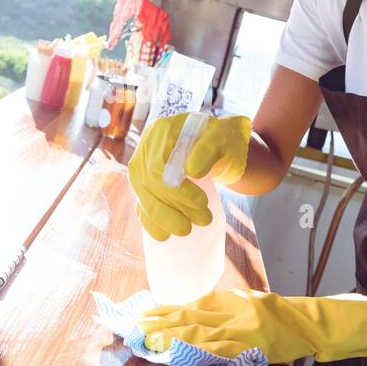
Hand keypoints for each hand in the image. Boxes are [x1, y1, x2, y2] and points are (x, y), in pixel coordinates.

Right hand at [128, 112, 250, 240]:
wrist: (222, 146)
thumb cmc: (224, 140)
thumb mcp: (225, 138)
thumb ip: (210, 148)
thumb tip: (191, 170)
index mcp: (162, 130)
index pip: (157, 166)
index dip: (176, 190)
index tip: (202, 203)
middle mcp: (146, 147)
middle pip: (148, 183)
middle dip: (173, 207)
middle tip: (203, 220)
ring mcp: (143, 165)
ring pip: (142, 196)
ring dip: (163, 217)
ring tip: (187, 230)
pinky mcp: (146, 183)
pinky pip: (141, 203)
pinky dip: (150, 221)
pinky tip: (162, 234)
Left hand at [136, 289, 366, 363]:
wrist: (313, 323)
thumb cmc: (279, 316)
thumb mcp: (247, 305)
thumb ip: (220, 310)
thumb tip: (189, 315)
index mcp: (227, 299)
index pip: (185, 305)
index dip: (159, 310)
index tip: (135, 313)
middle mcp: (228, 309)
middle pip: (183, 315)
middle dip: (153, 322)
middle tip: (125, 325)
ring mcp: (238, 326)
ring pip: (194, 330)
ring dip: (166, 336)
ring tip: (141, 340)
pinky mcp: (249, 344)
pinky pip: (217, 348)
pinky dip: (194, 351)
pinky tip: (177, 353)